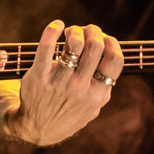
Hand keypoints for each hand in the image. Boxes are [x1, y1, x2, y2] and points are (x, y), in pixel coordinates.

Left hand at [8, 19, 122, 145]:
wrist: (38, 128)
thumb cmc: (68, 113)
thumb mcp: (92, 107)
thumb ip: (103, 86)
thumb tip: (109, 54)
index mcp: (98, 94)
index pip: (114, 59)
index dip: (112, 42)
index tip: (105, 38)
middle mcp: (81, 87)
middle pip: (95, 46)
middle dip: (93, 31)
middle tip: (87, 30)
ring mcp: (60, 81)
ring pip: (75, 43)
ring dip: (75, 30)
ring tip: (71, 31)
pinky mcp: (39, 76)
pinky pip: (47, 46)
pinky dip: (52, 30)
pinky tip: (57, 26)